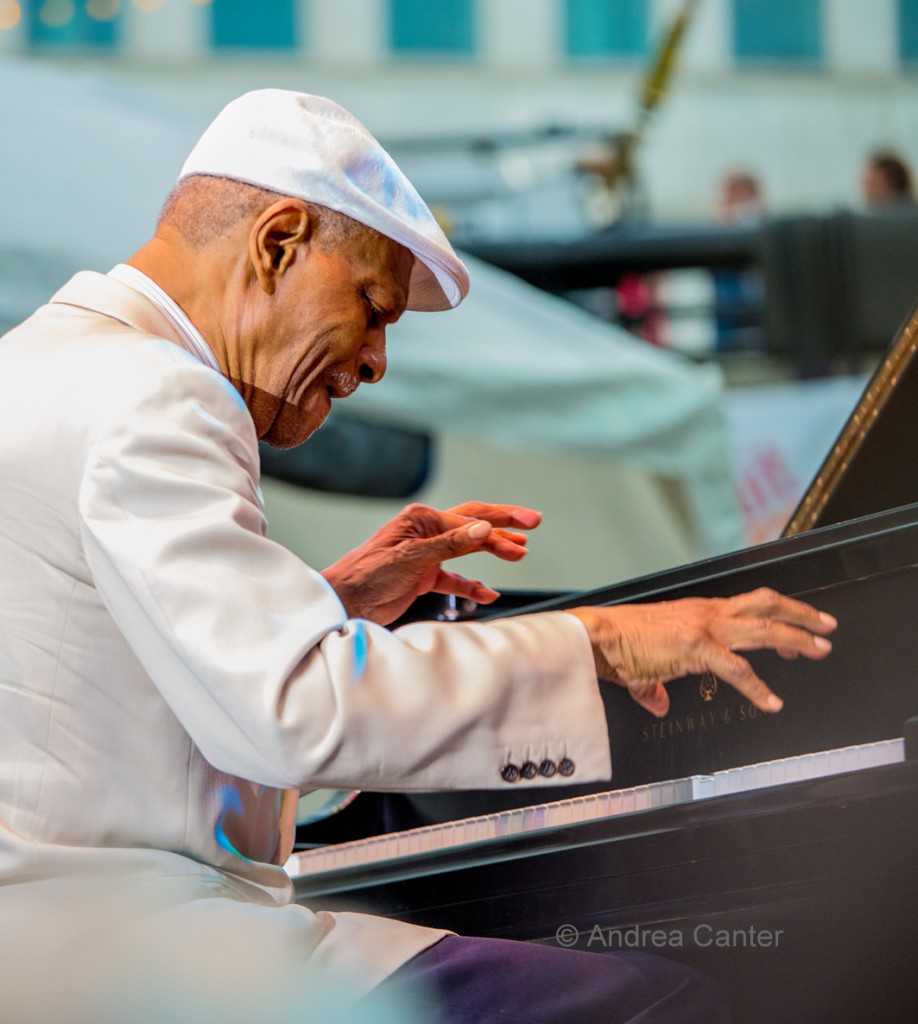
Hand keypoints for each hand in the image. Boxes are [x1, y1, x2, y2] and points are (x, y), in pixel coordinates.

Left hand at [321, 501, 541, 625]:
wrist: (343, 604)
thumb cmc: (367, 576)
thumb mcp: (412, 558)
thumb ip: (451, 544)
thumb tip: (485, 528)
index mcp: (421, 521)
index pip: (469, 521)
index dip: (500, 527)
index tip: (525, 535)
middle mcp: (425, 533)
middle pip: (473, 525)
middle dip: (504, 525)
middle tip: (534, 522)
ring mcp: (426, 555)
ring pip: (468, 549)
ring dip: (493, 551)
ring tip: (520, 552)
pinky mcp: (423, 577)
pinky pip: (455, 578)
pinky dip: (472, 585)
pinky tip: (488, 593)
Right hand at [567, 588, 836, 716]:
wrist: (598, 636)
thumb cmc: (617, 644)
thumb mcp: (644, 664)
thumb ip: (655, 686)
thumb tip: (658, 703)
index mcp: (699, 611)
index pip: (749, 605)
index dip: (778, 614)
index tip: (797, 629)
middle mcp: (707, 613)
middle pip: (767, 604)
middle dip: (801, 615)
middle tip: (826, 627)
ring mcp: (704, 627)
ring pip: (763, 626)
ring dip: (796, 637)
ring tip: (819, 649)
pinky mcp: (696, 647)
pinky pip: (737, 669)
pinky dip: (759, 687)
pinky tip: (772, 701)